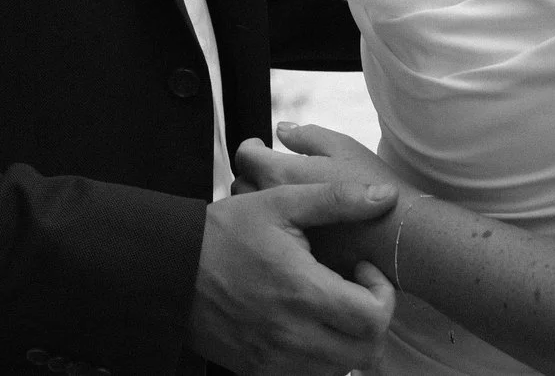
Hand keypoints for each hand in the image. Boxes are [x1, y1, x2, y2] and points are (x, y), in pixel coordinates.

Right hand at [187, 175, 397, 375]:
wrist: (169, 268)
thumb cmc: (224, 232)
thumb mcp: (279, 203)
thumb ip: (336, 199)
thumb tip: (386, 196)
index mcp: (303, 292)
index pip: (373, 318)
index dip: (382, 294)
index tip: (363, 269)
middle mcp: (293, 335)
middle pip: (365, 353)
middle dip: (371, 321)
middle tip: (355, 290)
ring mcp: (275, 360)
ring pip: (340, 368)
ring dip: (347, 341)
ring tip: (330, 306)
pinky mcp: (258, 371)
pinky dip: (320, 357)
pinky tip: (307, 324)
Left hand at [238, 126, 406, 279]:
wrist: (398, 238)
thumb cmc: (371, 184)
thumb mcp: (341, 147)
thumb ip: (306, 136)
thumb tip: (281, 130)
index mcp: (279, 174)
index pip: (246, 156)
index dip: (252, 148)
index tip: (259, 147)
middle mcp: (271, 206)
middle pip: (243, 186)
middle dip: (252, 175)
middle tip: (270, 171)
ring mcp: (280, 236)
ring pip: (255, 216)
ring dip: (261, 203)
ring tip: (283, 198)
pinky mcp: (292, 258)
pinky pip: (272, 239)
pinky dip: (278, 228)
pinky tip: (298, 224)